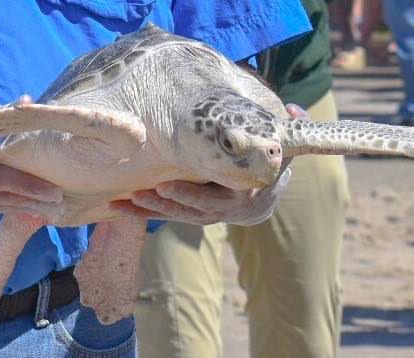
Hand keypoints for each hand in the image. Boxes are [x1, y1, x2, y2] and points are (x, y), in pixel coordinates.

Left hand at [109, 103, 302, 225]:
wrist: (271, 173)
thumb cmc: (274, 152)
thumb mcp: (284, 141)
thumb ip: (292, 127)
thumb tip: (296, 110)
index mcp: (251, 197)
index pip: (219, 201)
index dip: (192, 195)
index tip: (164, 186)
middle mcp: (233, 212)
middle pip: (194, 214)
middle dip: (165, 204)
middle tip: (140, 192)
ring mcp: (216, 216)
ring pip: (179, 217)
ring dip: (150, 211)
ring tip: (121, 202)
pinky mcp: (199, 215)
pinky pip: (170, 216)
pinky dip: (144, 212)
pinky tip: (118, 207)